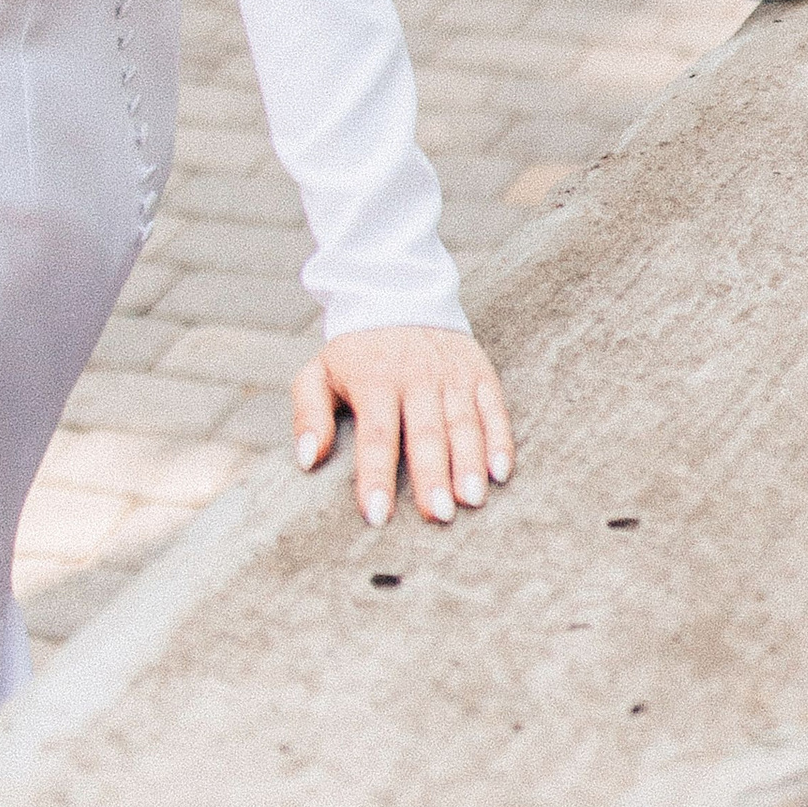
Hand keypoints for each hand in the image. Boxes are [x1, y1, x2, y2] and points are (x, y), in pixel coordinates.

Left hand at [289, 324, 512, 528]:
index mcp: (374, 379)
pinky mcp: (478, 371)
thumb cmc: (355, 351)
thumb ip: (308, 414)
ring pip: (463, 422)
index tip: (376, 515)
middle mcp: (416, 376)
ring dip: (469, 462)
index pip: (376, 435)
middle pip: (426, 432)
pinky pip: (493, 407)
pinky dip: (499, 439)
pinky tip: (500, 472)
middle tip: (438, 515)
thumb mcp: (319, 372)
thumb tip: (307, 460)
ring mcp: (451, 373)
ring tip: (471, 500)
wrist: (398, 291)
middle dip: (432, 475)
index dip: (376, 476)